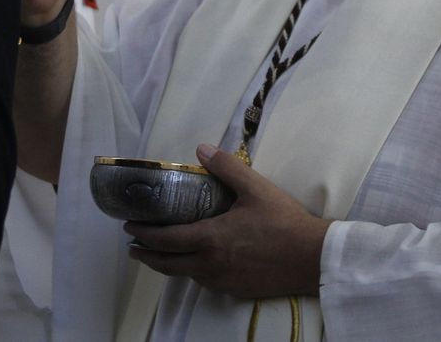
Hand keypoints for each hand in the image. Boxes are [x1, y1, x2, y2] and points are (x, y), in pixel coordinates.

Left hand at [124, 144, 331, 299]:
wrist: (311, 258)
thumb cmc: (284, 222)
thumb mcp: (255, 188)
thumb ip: (226, 167)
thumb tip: (201, 149)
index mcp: (211, 238)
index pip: (166, 239)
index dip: (143, 234)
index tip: (128, 227)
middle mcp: (210, 264)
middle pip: (167, 264)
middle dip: (145, 255)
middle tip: (133, 246)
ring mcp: (222, 281)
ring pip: (185, 275)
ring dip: (167, 265)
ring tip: (159, 255)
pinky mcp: (235, 290)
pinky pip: (204, 282)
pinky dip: (192, 272)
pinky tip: (196, 264)